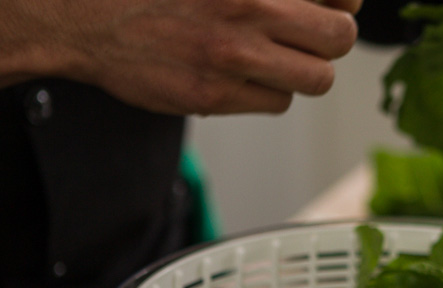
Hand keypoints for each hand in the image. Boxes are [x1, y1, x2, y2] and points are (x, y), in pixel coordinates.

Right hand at [1, 0, 360, 114]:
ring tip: (275, 57)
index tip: (335, 5)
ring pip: (315, 79)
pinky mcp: (214, 96)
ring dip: (303, 70)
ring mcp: (232, 57)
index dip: (343, 2)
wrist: (82, 15)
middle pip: (339, 39)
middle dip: (332, 40)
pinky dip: (269, 93)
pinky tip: (244, 76)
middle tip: (313, 36)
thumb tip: (328, 0)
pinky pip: (277, 104)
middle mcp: (249, 8)